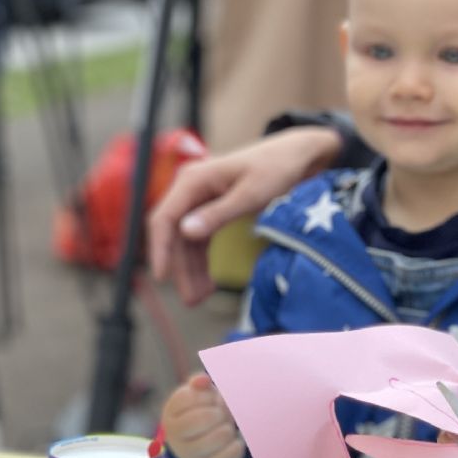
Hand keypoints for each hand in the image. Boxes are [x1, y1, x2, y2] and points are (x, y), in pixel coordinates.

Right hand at [148, 127, 340, 304]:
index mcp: (193, 180)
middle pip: (174, 235)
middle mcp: (191, 189)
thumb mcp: (251, 194)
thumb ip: (218, 214)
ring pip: (186, 242)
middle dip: (180, 269)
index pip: (164, 218)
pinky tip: (208, 284)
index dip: (160, 249)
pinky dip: (202, 262)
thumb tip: (185, 232)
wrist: (298, 155)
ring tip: (200, 298)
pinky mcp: (212, 210)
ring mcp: (200, 200)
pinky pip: (200, 240)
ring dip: (191, 270)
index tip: (162, 276)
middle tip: (192, 301)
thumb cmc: (277, 169)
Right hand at [161, 373, 244, 457]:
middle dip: (221, 412)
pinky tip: (231, 442)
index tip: (211, 400)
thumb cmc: (200, 415)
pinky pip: (232, 452)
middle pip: (207, 417)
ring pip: (222, 435)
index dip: (208, 395)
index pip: (191, 397)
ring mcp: (189, 456)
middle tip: (222, 414)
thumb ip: (199, 384)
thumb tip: (203, 380)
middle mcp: (174, 437)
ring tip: (225, 428)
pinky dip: (237, 443)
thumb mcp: (197, 395)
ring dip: (229, 428)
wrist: (201, 450)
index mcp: (170, 415)